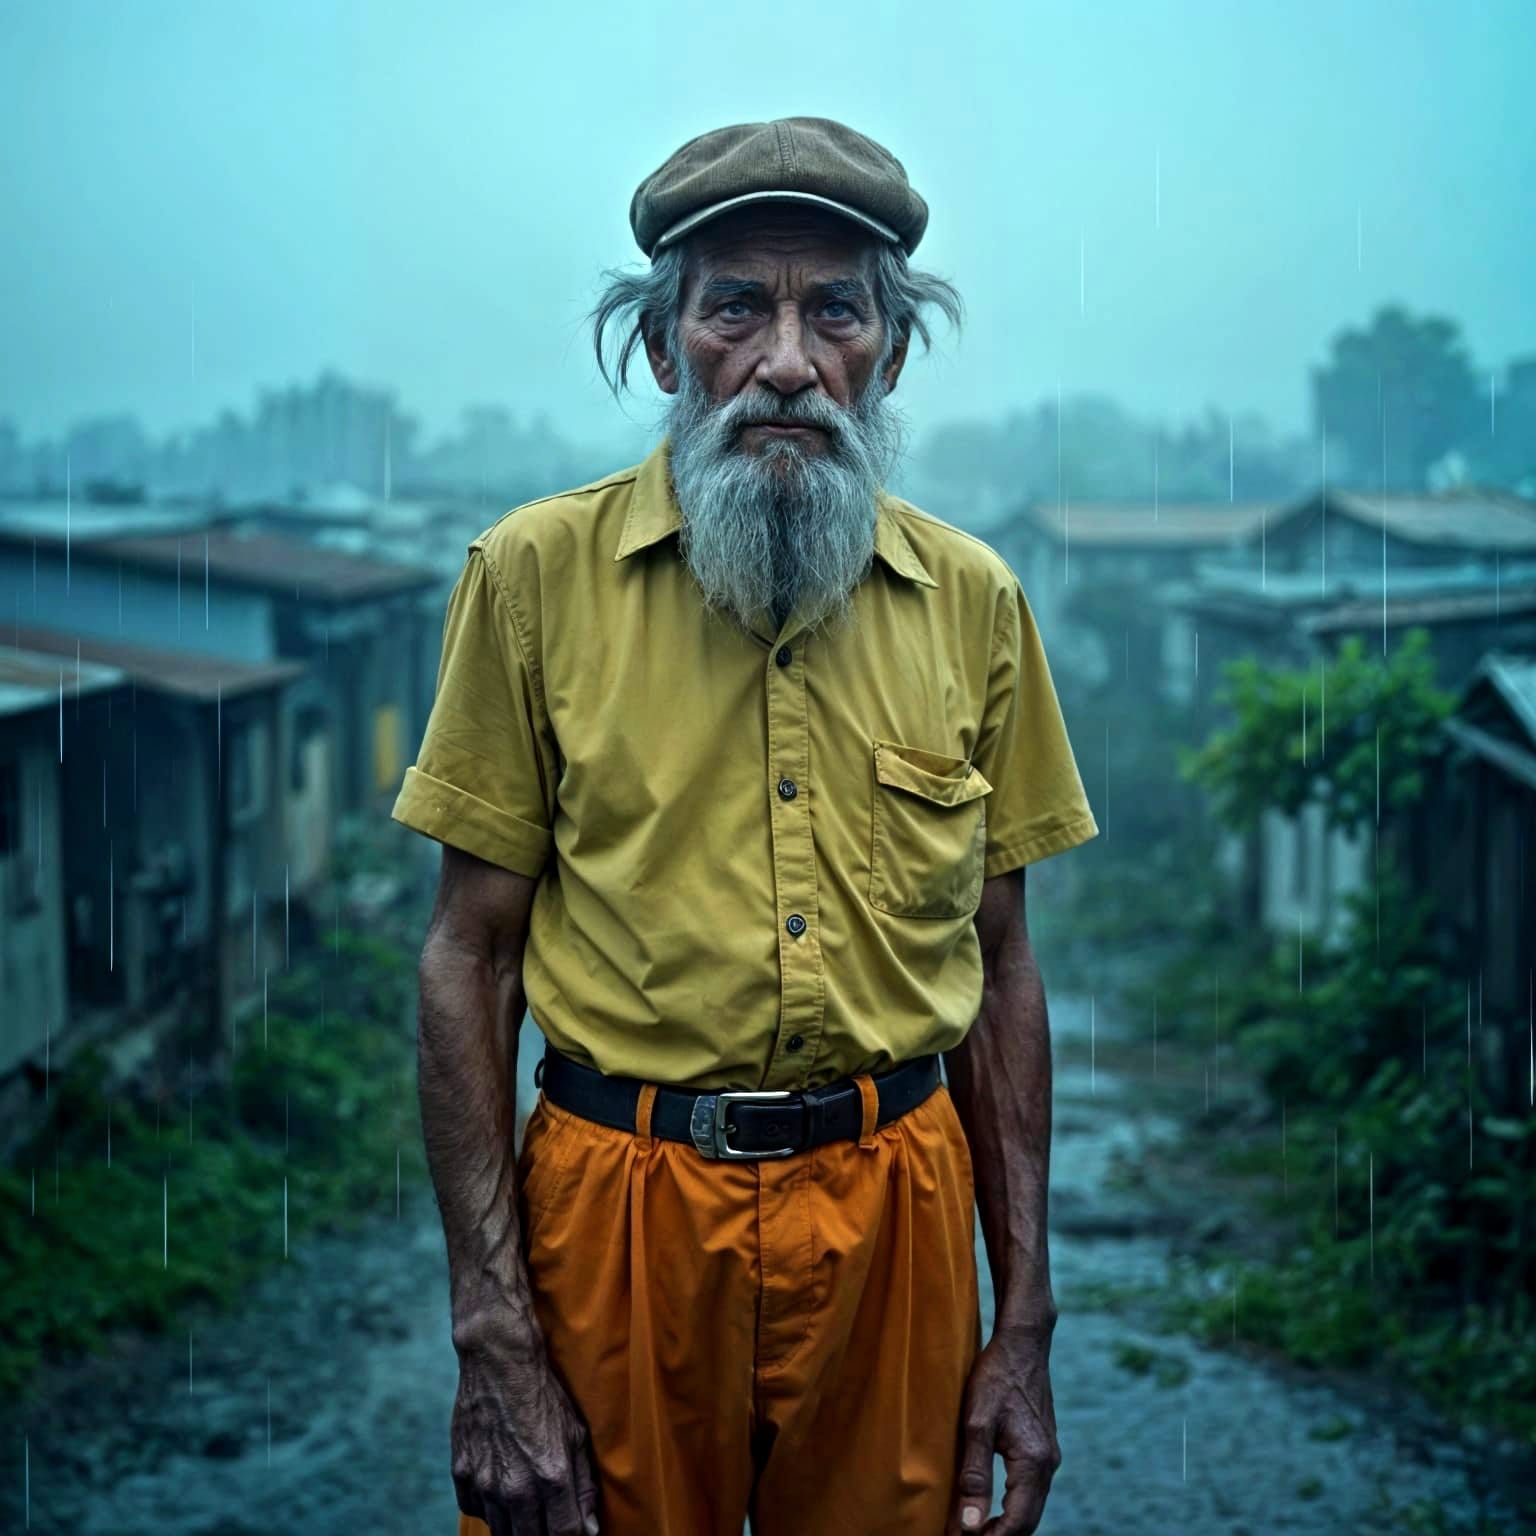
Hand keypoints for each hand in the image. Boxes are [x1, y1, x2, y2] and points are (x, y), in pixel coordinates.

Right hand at [451, 1333, 599, 1535]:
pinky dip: (489, 1508)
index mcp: (552, 1477)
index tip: (575, 1529)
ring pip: (501, 1532)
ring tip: (527, 1503)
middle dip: (544, 1535)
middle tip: (549, 1519)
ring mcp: (485, 1484)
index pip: (565, 1535)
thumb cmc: (543, 1395)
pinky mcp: (462, 1475)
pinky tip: (500, 1487)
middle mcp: (516, 1487)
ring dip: (517, 1525)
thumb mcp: (575, 1434)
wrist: (500, 1362)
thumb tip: (588, 1529)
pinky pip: (476, 1511)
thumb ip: (583, 1486)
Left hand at [949, 1326, 1060, 1534]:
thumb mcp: (976, 1422)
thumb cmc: (996, 1376)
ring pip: (1031, 1507)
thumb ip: (974, 1476)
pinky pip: (1032, 1490)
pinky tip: (992, 1505)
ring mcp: (1049, 1456)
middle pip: (1028, 1521)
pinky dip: (1013, 1506)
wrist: (1022, 1343)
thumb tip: (969, 1525)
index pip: (1017, 1522)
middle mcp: (1048, 1464)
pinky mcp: (1044, 1448)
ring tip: (974, 1529)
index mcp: (1034, 1461)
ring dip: (1006, 1524)